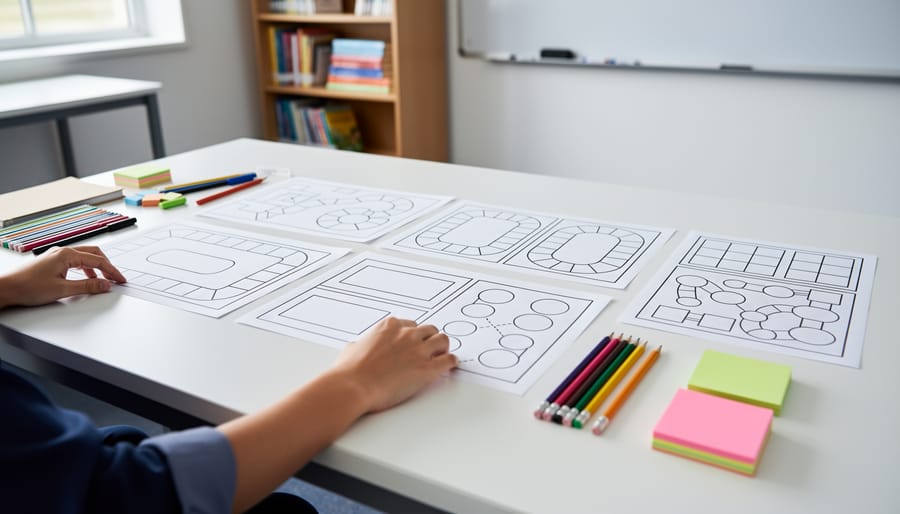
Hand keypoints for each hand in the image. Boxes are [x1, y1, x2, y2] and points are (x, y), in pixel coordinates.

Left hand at [0, 246, 126, 307]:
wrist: (7, 288)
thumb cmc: (28, 287)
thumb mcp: (62, 289)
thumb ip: (87, 286)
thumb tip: (105, 285)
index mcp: (67, 255)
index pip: (97, 261)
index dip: (112, 271)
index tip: (120, 280)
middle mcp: (63, 252)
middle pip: (93, 254)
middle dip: (107, 266)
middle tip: (116, 278)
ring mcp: (57, 256)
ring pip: (85, 257)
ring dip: (97, 268)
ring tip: (103, 280)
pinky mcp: (53, 262)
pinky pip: (75, 262)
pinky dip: (86, 269)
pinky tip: (86, 279)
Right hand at [330, 317, 457, 412]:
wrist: (353, 386)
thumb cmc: (349, 371)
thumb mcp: (351, 348)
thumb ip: (360, 344)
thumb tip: (357, 347)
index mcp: (390, 326)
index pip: (410, 325)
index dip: (412, 336)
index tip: (412, 343)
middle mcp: (407, 334)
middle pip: (429, 330)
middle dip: (429, 340)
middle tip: (429, 349)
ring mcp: (419, 350)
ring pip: (443, 340)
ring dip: (443, 348)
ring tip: (441, 355)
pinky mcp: (427, 369)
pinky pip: (449, 360)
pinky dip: (451, 362)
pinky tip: (449, 366)